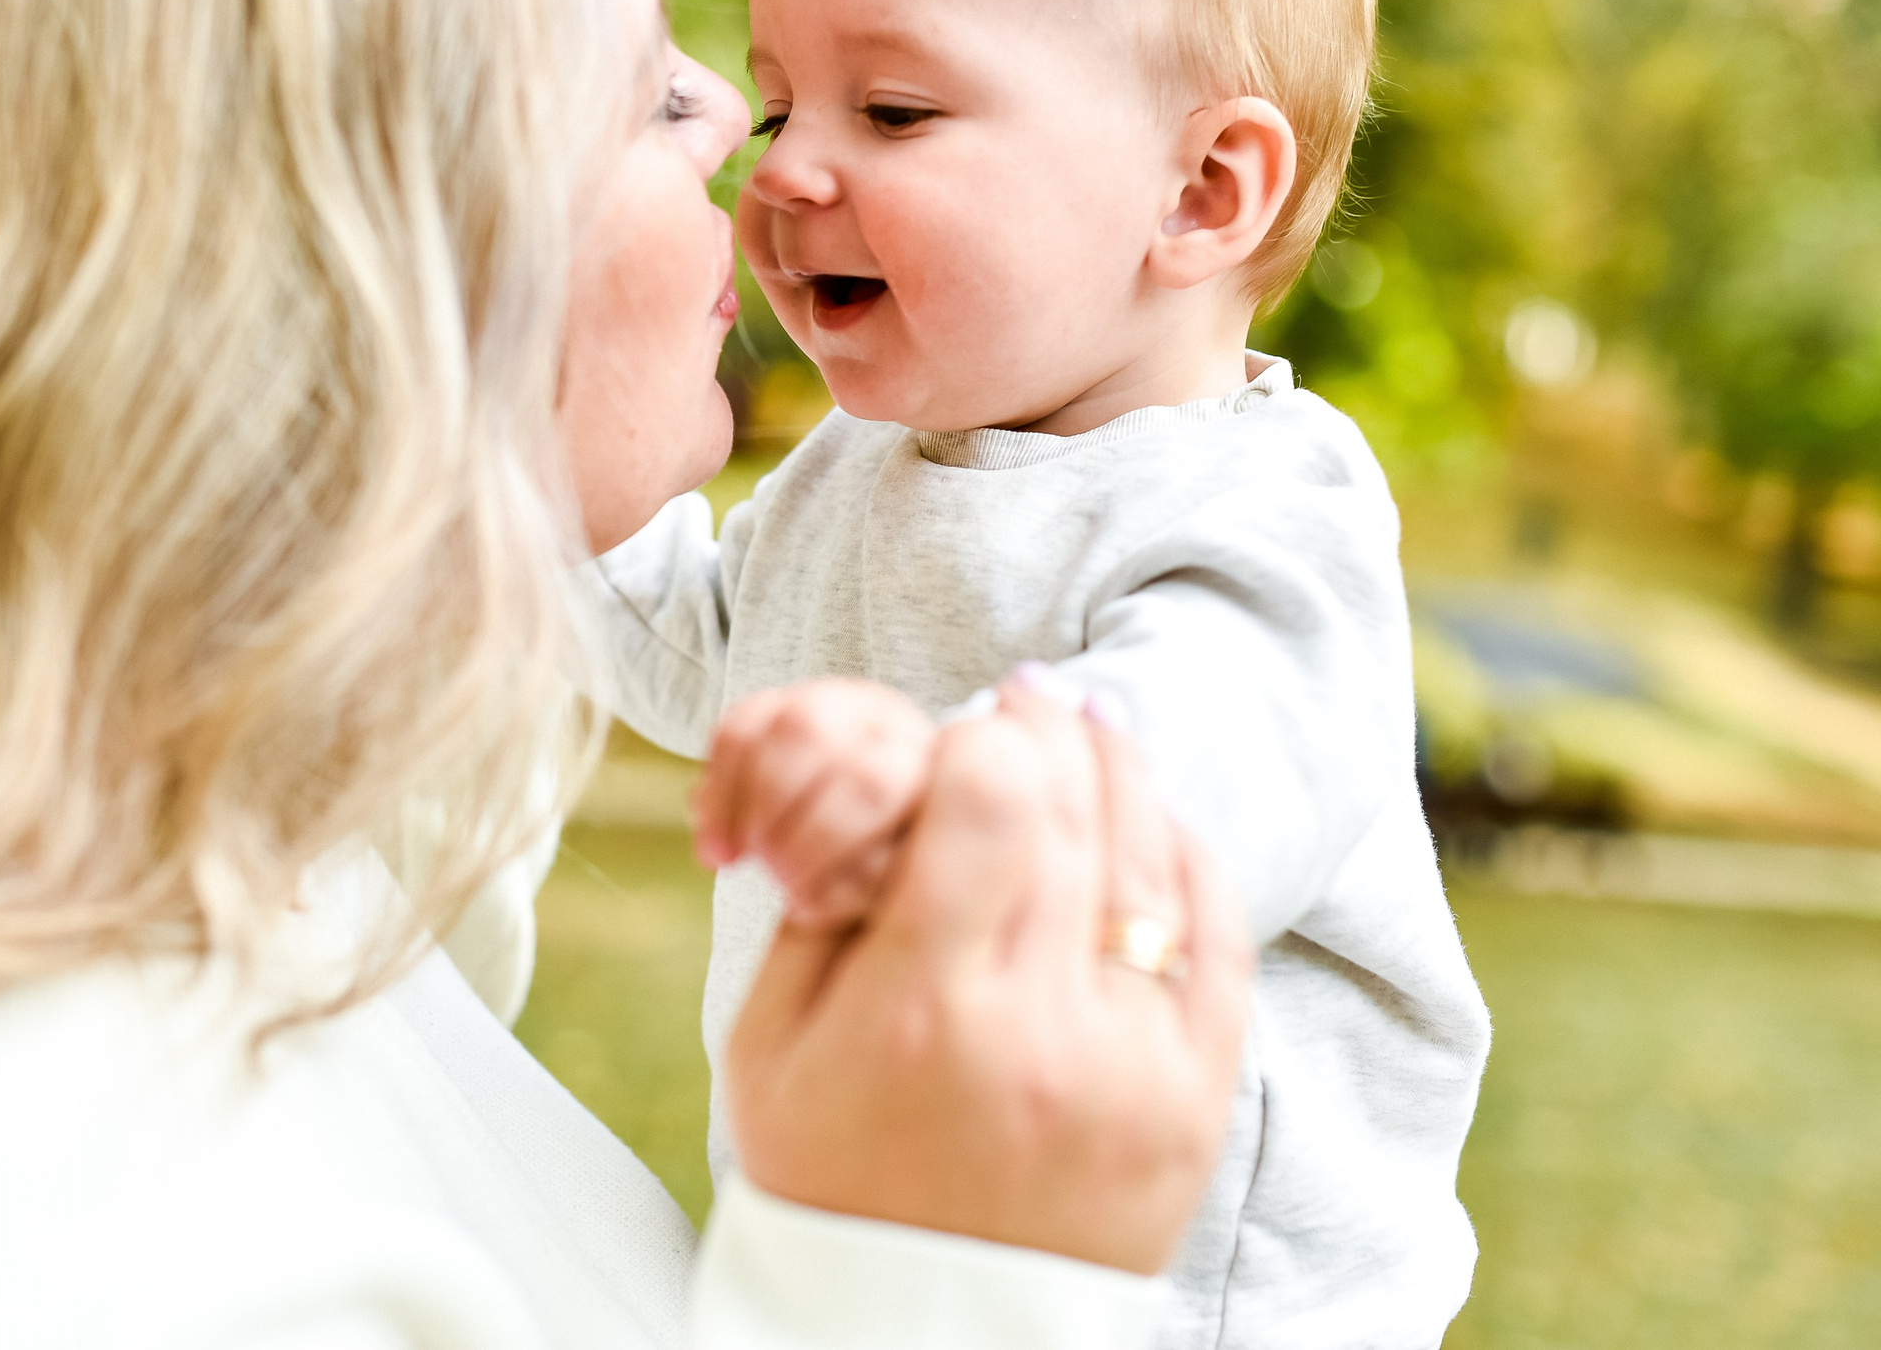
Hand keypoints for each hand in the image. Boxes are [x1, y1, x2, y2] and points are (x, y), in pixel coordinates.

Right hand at [721, 671, 1252, 1274]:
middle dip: (1046, 733)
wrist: (917, 1334)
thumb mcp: (769, 1040)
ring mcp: (1138, 1071)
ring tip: (1089, 731)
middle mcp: (1046, 1034)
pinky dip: (1187, 859)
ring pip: (1156, 858)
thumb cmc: (826, 1172)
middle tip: (1027, 700)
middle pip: (1077, 807)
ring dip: (1121, 773)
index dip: (977, 738)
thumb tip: (895, 776)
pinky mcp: (1197, 1102)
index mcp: (925, 1012)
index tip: (960, 737)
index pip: (990, 797)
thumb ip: (823, 899)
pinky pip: (1217, 937)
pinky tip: (1152, 823)